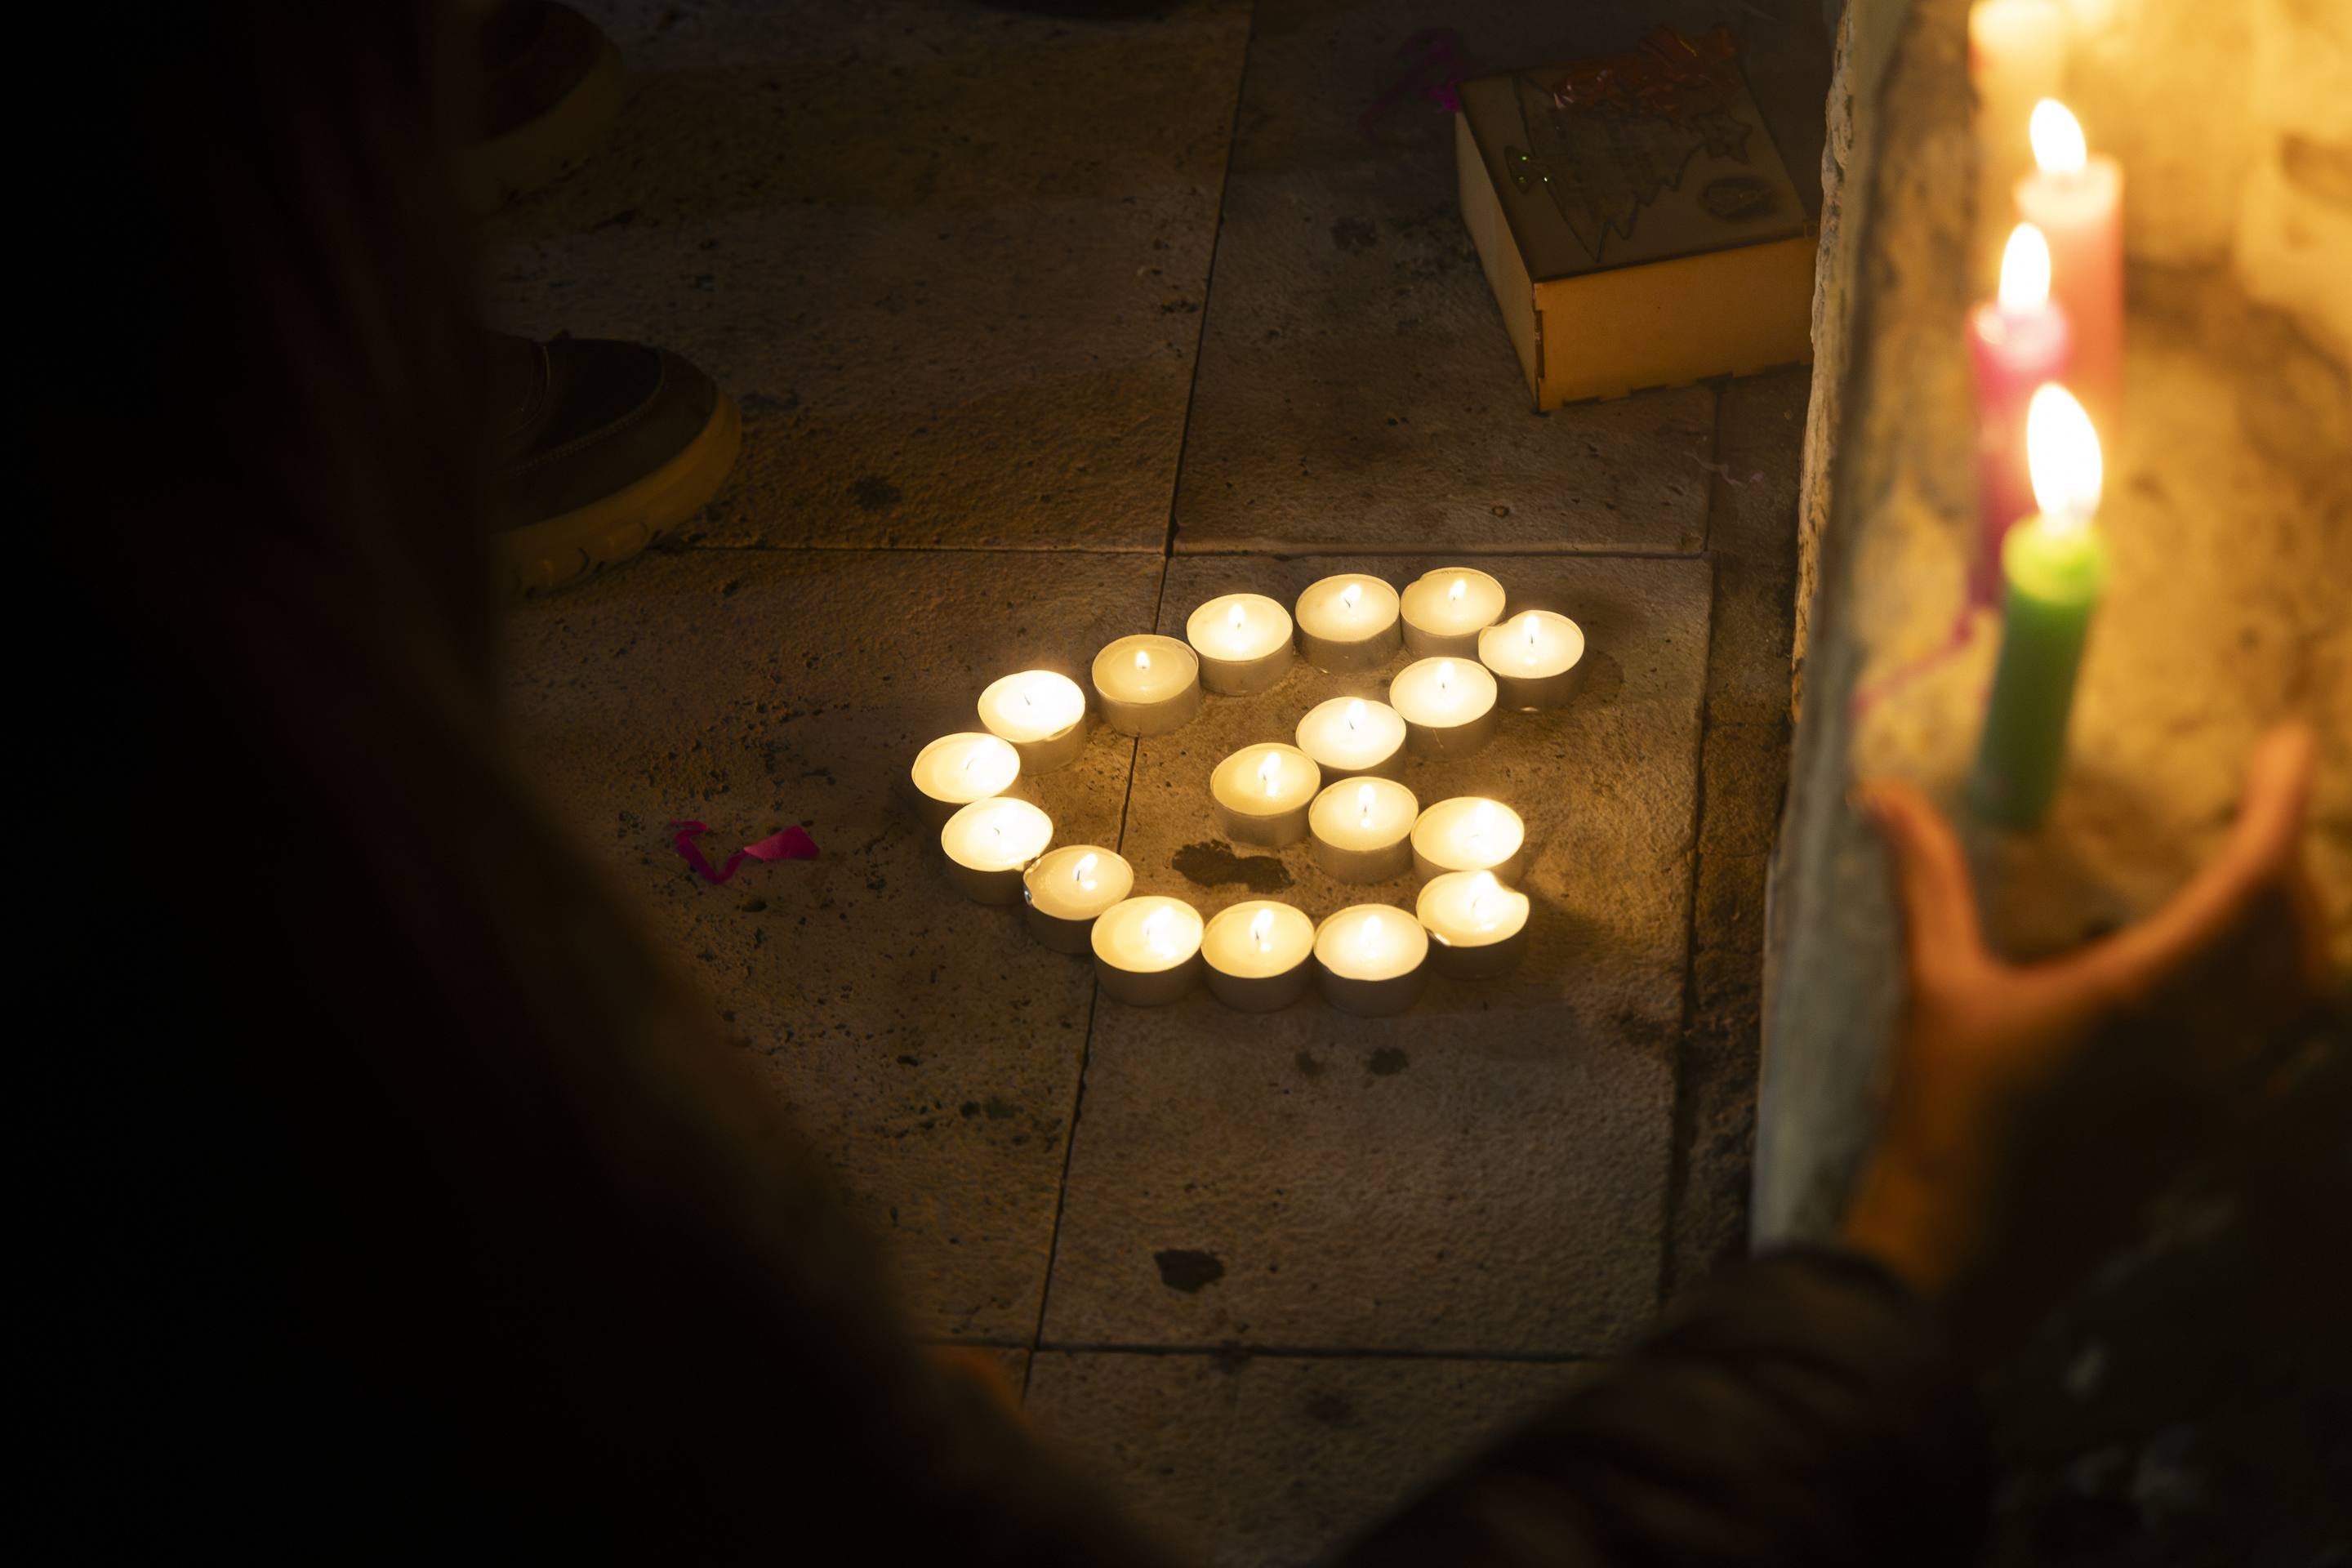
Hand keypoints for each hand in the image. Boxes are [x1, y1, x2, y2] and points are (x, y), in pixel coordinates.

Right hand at [1841, 725, 2332, 1352]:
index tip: (2286, 742)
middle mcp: (2206, 1045)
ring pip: (2302, 998)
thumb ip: (1927, 884)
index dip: (2281, 805)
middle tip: (2265, 808)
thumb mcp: (1934, 989)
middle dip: (2295, 863)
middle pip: (2302, 935)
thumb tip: (1884, 795)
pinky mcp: (2209, 1138)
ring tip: (2258, 887)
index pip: (2251, 883)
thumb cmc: (1943, 1117)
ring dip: (2297, 931)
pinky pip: (2279, 1048)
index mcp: (2142, 994)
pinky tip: (2232, 983)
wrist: (1960, 1256)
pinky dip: (2278, 994)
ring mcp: (2218, 1099)